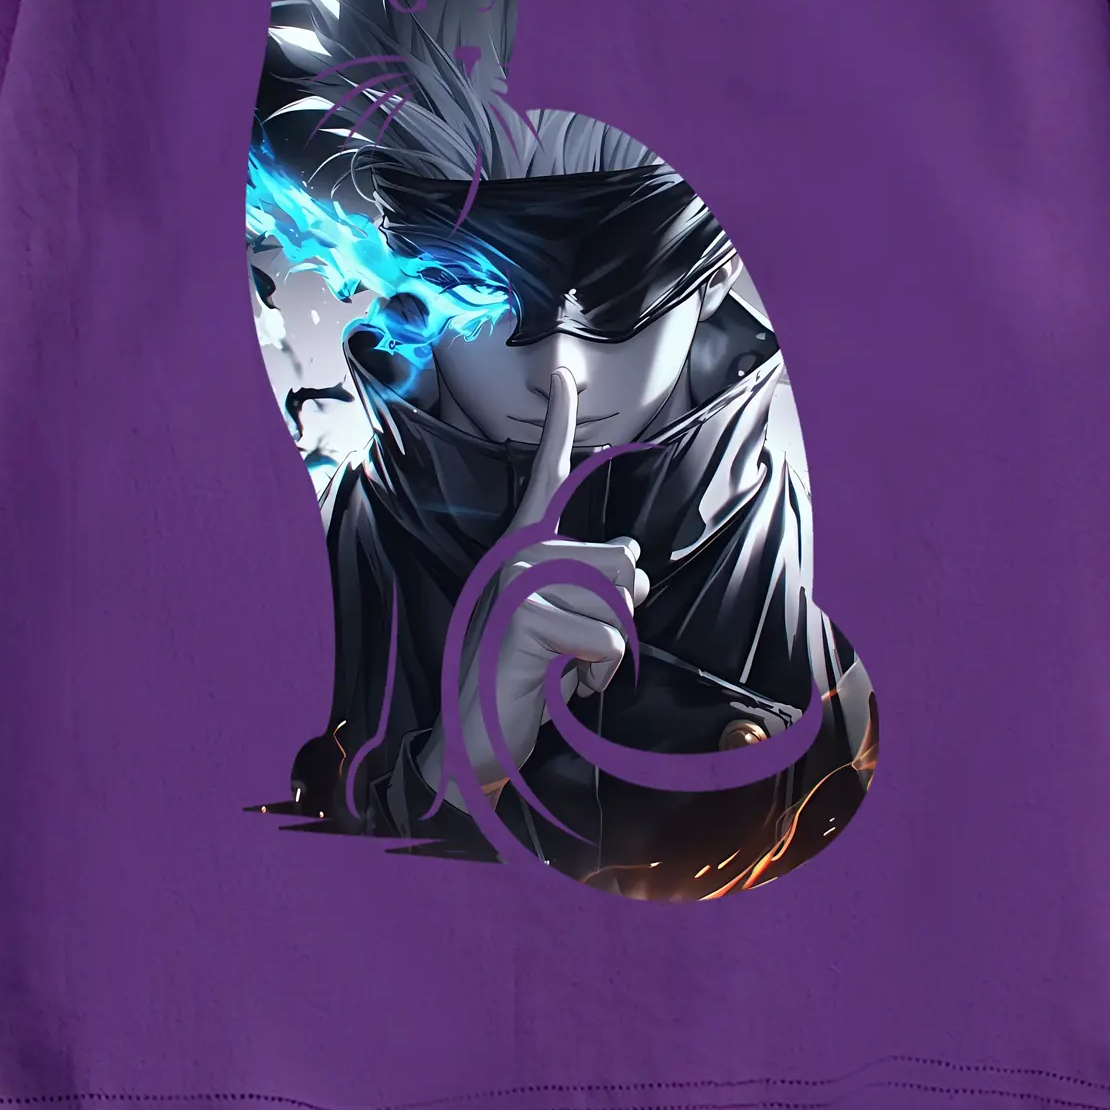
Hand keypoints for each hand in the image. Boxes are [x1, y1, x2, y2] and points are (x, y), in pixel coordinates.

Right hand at [420, 367, 649, 803]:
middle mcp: (521, 554)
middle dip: (621, 619)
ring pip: (624, 604)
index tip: (561, 371)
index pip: (548, 475)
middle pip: (629, 564)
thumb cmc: (527, 675)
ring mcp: (521, 583)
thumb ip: (595, 580)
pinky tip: (560, 685)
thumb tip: (632, 550)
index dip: (558, 421)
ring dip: (609, 652)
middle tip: (574, 649)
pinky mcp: (527, 618)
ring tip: (567, 666)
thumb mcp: (569, 620)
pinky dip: (596, 676)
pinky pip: (608, 642)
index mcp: (528, 547)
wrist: (476, 738)